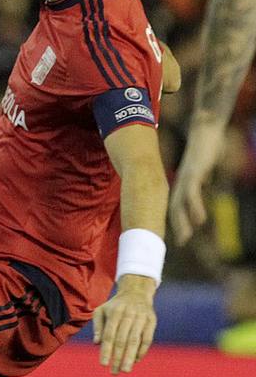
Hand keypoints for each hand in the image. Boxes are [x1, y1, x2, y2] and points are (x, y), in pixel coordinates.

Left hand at [92, 274, 156, 373]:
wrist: (136, 292)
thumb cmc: (114, 306)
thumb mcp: (101, 311)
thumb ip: (98, 326)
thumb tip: (96, 344)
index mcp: (114, 313)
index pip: (109, 335)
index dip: (106, 350)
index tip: (103, 364)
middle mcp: (128, 315)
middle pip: (122, 340)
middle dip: (118, 357)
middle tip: (114, 372)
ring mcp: (141, 318)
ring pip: (135, 341)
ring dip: (130, 357)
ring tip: (125, 370)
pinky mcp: (152, 321)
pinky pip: (147, 339)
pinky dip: (142, 351)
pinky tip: (136, 360)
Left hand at [169, 123, 223, 244]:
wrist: (205, 130)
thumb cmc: (205, 149)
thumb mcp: (202, 168)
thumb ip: (201, 178)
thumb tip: (204, 185)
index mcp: (182, 184)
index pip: (174, 207)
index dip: (174, 223)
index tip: (173, 239)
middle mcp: (180, 184)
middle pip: (172, 210)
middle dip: (174, 228)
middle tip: (176, 245)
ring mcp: (186, 179)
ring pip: (179, 204)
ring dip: (182, 223)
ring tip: (184, 239)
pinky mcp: (194, 173)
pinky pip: (192, 193)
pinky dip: (195, 207)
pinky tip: (200, 220)